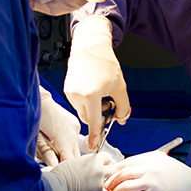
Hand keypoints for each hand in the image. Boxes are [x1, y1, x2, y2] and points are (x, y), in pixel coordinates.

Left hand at [37, 87, 81, 163]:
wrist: (39, 101)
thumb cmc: (35, 122)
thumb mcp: (38, 142)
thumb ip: (47, 155)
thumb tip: (55, 167)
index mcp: (64, 141)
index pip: (71, 162)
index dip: (66, 167)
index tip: (59, 170)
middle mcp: (74, 134)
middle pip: (77, 156)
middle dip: (68, 160)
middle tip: (57, 161)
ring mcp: (76, 127)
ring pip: (77, 147)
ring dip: (69, 150)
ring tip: (56, 147)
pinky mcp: (76, 123)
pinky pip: (75, 137)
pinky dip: (69, 140)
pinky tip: (59, 137)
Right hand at [41, 152, 113, 190]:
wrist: (55, 189)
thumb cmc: (60, 174)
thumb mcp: (74, 161)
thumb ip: (86, 162)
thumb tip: (90, 165)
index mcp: (94, 160)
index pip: (108, 157)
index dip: (104, 162)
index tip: (100, 165)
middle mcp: (100, 171)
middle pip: (111, 170)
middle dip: (105, 173)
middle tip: (96, 178)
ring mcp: (100, 185)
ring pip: (108, 185)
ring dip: (101, 186)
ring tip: (91, 189)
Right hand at [63, 17, 130, 148]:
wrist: (90, 45)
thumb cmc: (105, 63)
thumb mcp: (119, 86)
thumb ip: (123, 106)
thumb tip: (122, 119)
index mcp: (91, 95)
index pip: (93, 121)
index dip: (94, 135)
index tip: (93, 145)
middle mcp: (78, 94)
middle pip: (88, 117)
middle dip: (97, 115)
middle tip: (108, 105)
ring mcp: (70, 91)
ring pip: (82, 110)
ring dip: (91, 108)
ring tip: (100, 93)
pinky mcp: (67, 87)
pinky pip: (77, 102)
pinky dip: (85, 100)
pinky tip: (92, 88)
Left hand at [105, 143, 190, 190]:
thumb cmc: (178, 174)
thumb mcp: (162, 160)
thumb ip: (144, 161)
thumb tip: (123, 167)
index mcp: (151, 158)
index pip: (126, 162)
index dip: (114, 169)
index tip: (108, 174)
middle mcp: (150, 169)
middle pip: (123, 174)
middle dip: (111, 181)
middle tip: (107, 186)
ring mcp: (152, 184)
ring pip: (125, 187)